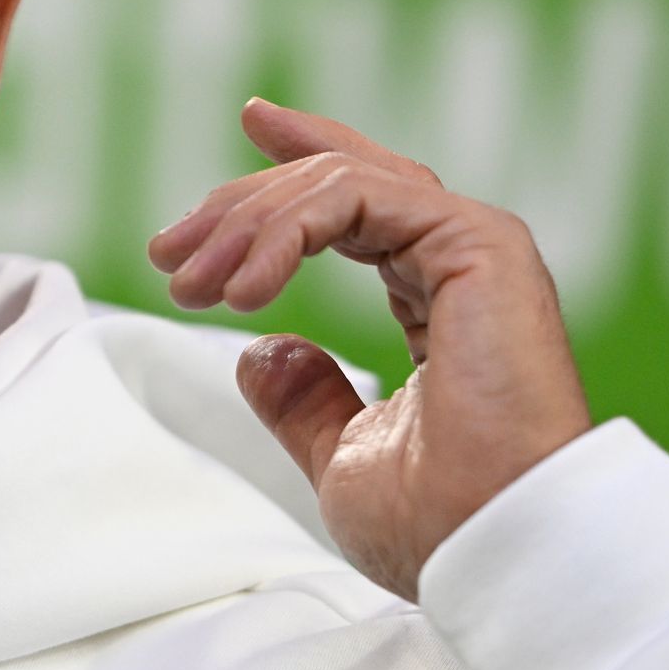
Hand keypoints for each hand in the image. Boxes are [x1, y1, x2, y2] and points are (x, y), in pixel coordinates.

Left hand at [147, 98, 590, 600]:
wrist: (501, 549)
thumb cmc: (439, 523)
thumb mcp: (342, 454)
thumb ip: (305, 400)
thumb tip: (259, 352)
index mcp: (441, 297)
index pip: (364, 197)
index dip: (302, 156)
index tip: (251, 120)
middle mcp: (461, 259)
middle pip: (334, 180)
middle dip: (239, 207)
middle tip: (167, 253)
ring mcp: (475, 244)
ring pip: (336, 181)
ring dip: (246, 222)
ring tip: (190, 281)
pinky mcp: (479, 242)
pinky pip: (355, 195)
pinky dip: (284, 229)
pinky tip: (244, 287)